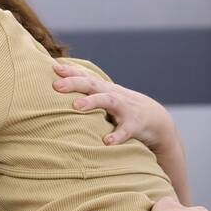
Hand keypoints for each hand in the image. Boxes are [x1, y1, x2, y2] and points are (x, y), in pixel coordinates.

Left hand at [52, 63, 178, 150]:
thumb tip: (60, 90)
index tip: (53, 68)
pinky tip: (106, 142)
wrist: (156, 120)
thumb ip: (88, 94)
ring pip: (109, 100)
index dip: (71, 71)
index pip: (86, 76)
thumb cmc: (123, 109)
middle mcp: (114, 94)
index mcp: (105, 89)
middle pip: (93, 84)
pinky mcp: (135, 125)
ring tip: (77, 106)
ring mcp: (125, 109)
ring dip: (93, 102)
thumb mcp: (106, 98)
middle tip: (56, 86)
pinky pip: (126, 130)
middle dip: (75, 83)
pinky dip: (117, 136)